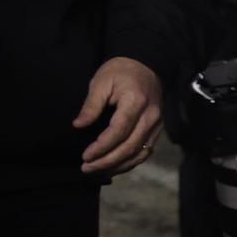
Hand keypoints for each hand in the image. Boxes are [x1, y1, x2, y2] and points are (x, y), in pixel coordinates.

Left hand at [75, 56, 162, 174]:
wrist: (145, 65)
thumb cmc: (120, 71)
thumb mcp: (101, 81)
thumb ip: (91, 105)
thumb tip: (78, 125)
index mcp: (135, 102)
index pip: (118, 131)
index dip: (102, 147)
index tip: (85, 156)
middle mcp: (150, 116)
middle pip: (130, 147)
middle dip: (107, 161)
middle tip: (87, 168)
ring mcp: (157, 124)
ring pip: (140, 153)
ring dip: (119, 165)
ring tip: (98, 171)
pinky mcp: (157, 129)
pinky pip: (145, 151)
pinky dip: (130, 162)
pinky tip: (115, 166)